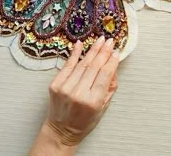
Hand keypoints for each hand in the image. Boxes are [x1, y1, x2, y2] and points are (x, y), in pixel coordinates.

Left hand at [29, 36, 118, 155]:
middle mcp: (78, 93)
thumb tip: (113, 65)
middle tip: (110, 41)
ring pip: (82, 64)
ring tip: (100, 40)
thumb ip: (109, 87)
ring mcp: (65, 88)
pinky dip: (74, 53)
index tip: (116, 52)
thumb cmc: (84, 121)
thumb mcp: (103, 108)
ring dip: (92, 50)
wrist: (61, 130)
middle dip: (103, 52)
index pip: (104, 75)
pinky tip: (80, 44)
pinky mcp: (55, 84)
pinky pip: (67, 65)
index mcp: (93, 101)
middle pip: (94, 67)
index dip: (111, 62)